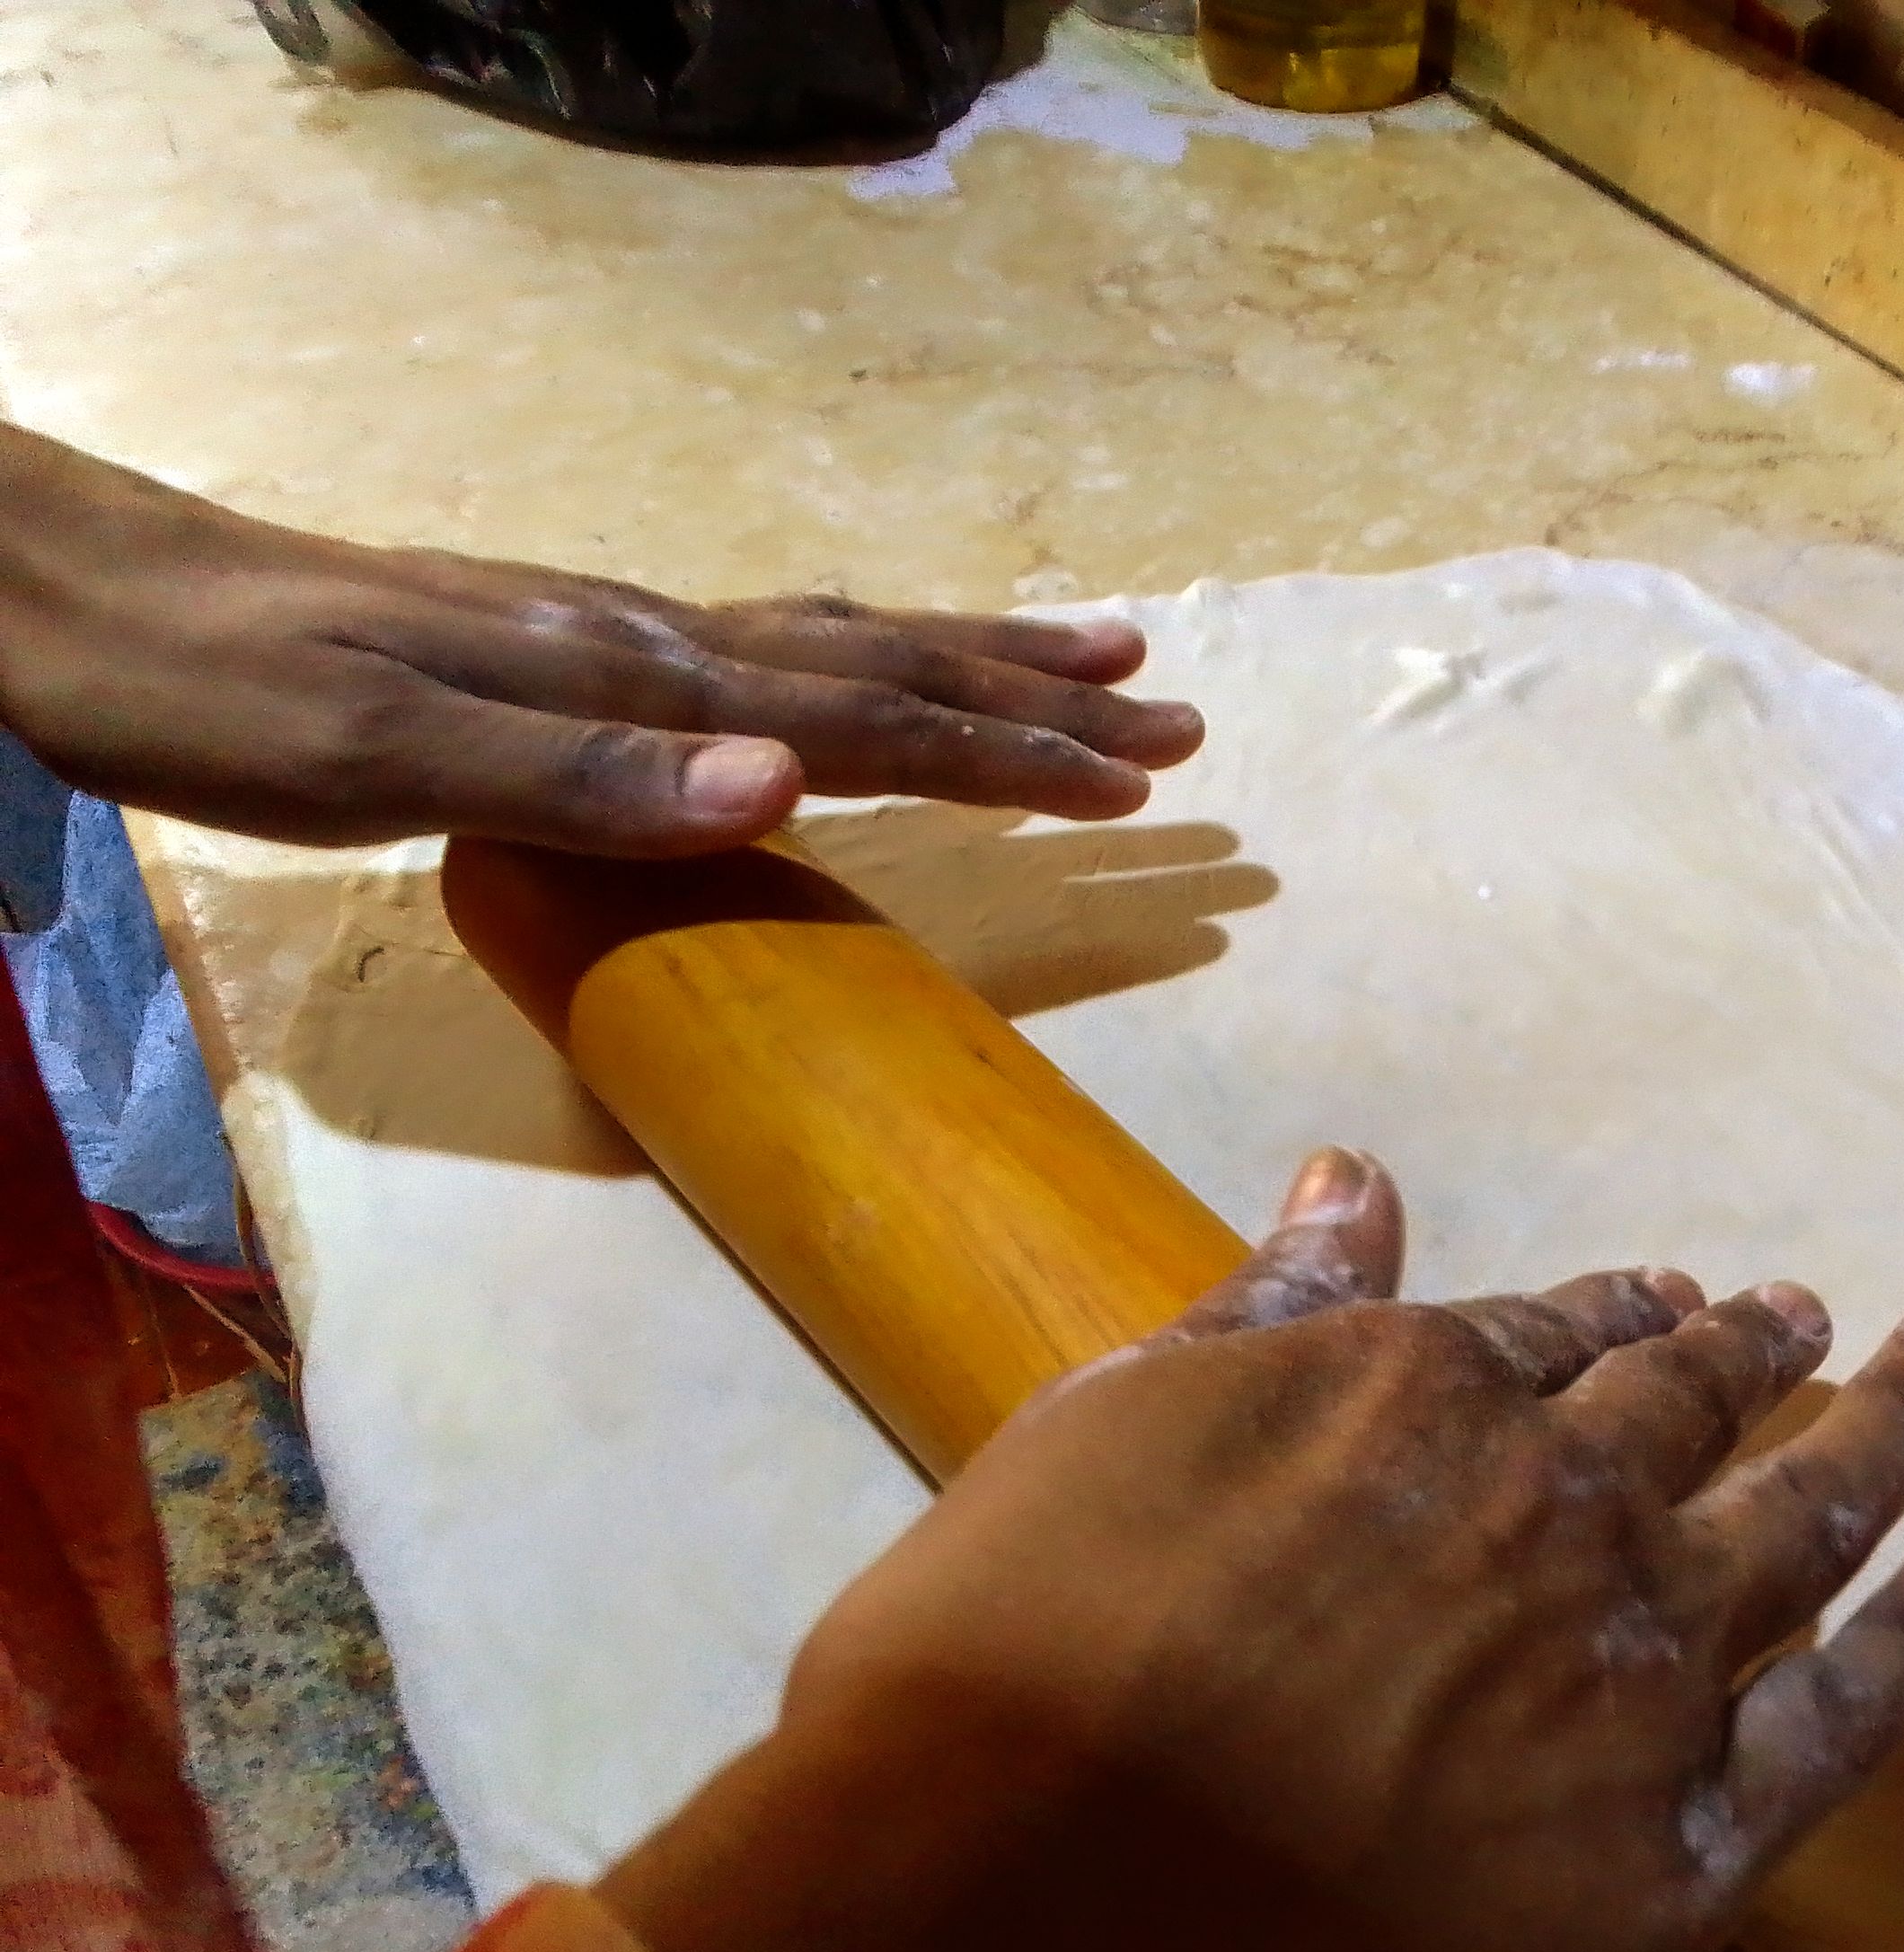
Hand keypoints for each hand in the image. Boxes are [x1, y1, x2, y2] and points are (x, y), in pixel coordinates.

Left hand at [0, 424, 1200, 852]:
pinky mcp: (576, 642)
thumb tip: (788, 782)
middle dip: (1041, 700)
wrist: (93, 601)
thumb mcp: (382, 757)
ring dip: (980, 661)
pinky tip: (872, 664)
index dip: (1010, 753)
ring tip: (1097, 657)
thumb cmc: (229, 701)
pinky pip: (777, 641)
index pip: (866, 716)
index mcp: (636, 677)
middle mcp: (653, 640)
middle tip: (1179, 721)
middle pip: (890, 664)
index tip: (1139, 780)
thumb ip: (587, 778)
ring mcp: (619, 633)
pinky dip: (869, 653)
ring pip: (844, 639)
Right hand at [601, 1150, 1903, 1951]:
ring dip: (1894, 1427)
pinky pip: (1852, 1715)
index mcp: (1418, 1391)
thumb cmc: (1007, 1675)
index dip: (1628, 1313)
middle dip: (1770, 1347)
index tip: (1685, 1296)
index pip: (1558, 1334)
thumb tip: (1354, 1179)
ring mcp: (1636, 1666)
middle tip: (1832, 1312)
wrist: (1015, 1930)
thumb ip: (1259, 1313)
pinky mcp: (1683, 1838)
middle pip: (1699, 1403)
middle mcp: (1557, 1501)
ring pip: (1808, 1517)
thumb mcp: (1108, 1433)